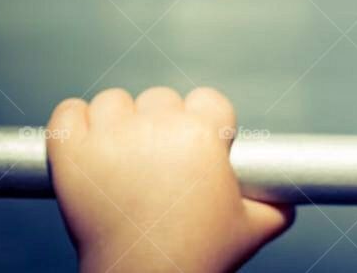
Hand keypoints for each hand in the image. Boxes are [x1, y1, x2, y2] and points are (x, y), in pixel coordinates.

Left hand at [46, 87, 293, 272]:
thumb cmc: (201, 257)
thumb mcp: (257, 228)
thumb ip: (279, 201)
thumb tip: (288, 193)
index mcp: (203, 135)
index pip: (208, 99)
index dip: (207, 122)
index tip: (201, 146)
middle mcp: (157, 128)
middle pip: (160, 98)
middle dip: (162, 124)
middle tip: (159, 161)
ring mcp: (110, 138)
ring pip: (114, 101)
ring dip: (118, 121)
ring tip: (122, 154)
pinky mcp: (71, 153)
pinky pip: (68, 113)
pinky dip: (75, 122)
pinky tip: (87, 142)